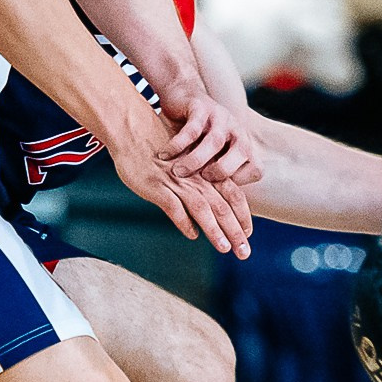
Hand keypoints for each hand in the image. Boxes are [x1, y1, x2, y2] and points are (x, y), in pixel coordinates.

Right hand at [111, 120, 250, 256]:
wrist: (132, 128)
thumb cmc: (157, 146)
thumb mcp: (184, 162)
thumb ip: (196, 183)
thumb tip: (202, 213)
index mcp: (205, 170)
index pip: (233, 195)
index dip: (243, 216)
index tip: (248, 235)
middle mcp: (196, 177)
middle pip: (222, 206)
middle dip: (235, 231)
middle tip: (244, 253)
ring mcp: (176, 182)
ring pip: (203, 208)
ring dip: (215, 230)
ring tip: (225, 248)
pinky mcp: (157, 186)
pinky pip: (174, 207)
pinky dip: (184, 222)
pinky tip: (192, 235)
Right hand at [160, 92, 262, 186]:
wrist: (182, 96)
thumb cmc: (195, 138)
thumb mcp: (210, 157)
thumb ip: (214, 179)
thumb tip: (214, 216)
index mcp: (243, 147)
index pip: (255, 169)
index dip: (241, 183)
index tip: (220, 196)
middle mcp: (236, 132)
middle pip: (240, 155)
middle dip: (221, 173)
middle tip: (201, 184)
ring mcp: (220, 117)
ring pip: (214, 142)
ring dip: (195, 160)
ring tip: (177, 172)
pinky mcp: (200, 106)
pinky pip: (192, 128)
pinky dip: (178, 143)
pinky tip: (164, 155)